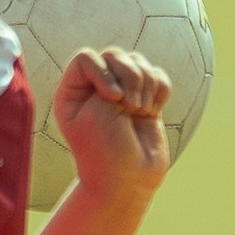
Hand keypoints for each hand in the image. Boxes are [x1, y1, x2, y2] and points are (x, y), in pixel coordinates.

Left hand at [48, 47, 174, 208]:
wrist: (128, 180)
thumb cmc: (103, 149)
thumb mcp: (93, 109)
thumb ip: (109, 77)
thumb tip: (135, 64)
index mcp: (73, 90)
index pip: (87, 57)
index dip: (104, 72)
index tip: (112, 99)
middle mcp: (96, 88)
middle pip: (116, 55)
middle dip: (130, 78)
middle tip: (130, 107)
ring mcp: (123, 94)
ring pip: (139, 62)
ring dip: (145, 86)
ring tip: (141, 111)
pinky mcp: (146, 101)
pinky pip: (159, 77)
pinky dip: (160, 91)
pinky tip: (152, 111)